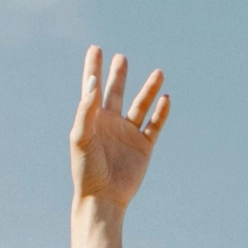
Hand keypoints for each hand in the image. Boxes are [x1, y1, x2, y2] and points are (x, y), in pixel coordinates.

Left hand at [70, 45, 170, 207]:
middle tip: (121, 57)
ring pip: (141, 105)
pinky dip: (161, 112)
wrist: (103, 198)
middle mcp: (110, 124)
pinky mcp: (143, 146)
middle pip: (115, 93)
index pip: (92, 88)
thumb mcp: (81, 137)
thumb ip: (86, 109)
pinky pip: (154, 125)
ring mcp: (128, 134)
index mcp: (92, 119)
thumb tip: (92, 82)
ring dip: (149, 89)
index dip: (93, 68)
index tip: (95, 49)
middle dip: (118, 75)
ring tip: (158, 72)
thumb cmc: (86, 170)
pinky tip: (166, 98)